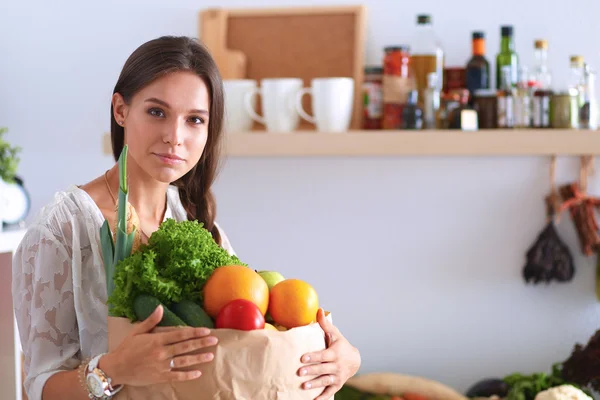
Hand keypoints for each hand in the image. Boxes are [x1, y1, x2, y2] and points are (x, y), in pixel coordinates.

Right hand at [99, 305, 217, 386]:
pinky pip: (176, 376)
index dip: (194, 332)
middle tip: (214, 340)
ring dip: (198, 358)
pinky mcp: (160, 377)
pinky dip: (188, 375)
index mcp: (157, 340)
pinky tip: (198, 373)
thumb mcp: (137, 331)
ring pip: (184, 361)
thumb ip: (151, 321)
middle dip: (201, 343)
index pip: (180, 334)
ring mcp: (161, 365)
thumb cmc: (127, 348)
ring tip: (210, 356)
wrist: (116, 368)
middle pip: (185, 347)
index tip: (206, 330)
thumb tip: (160, 307)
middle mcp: (161, 352)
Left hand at [297, 308, 360, 399]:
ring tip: (304, 386)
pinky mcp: (337, 384)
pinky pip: (330, 391)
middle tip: (299, 372)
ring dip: (315, 384)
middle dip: (311, 371)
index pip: (323, 355)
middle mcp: (336, 366)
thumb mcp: (335, 334)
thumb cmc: (341, 345)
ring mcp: (337, 376)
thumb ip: (325, 324)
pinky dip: (323, 397)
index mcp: (335, 353)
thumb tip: (319, 309)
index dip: (313, 357)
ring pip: (325, 381)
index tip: (302, 358)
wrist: (355, 360)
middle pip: (323, 369)